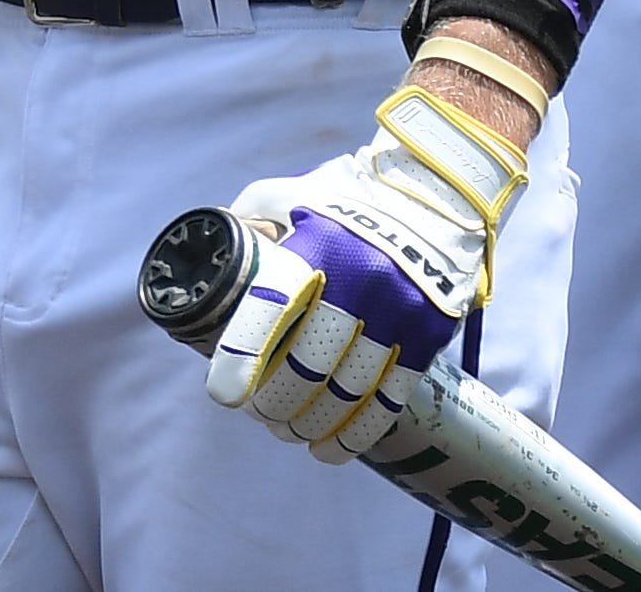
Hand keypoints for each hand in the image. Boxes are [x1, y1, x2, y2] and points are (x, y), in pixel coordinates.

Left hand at [205, 88, 523, 457]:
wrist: (436, 193)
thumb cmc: (344, 195)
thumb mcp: (288, 195)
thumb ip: (249, 223)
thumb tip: (204, 254)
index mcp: (315, 244)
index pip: (270, 309)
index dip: (243, 357)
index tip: (224, 395)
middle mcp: (359, 280)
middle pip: (309, 362)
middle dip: (277, 400)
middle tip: (260, 415)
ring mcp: (400, 310)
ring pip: (349, 387)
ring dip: (313, 420)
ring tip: (290, 432)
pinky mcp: (430, 332)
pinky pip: (392, 393)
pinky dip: (359, 427)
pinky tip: (333, 447)